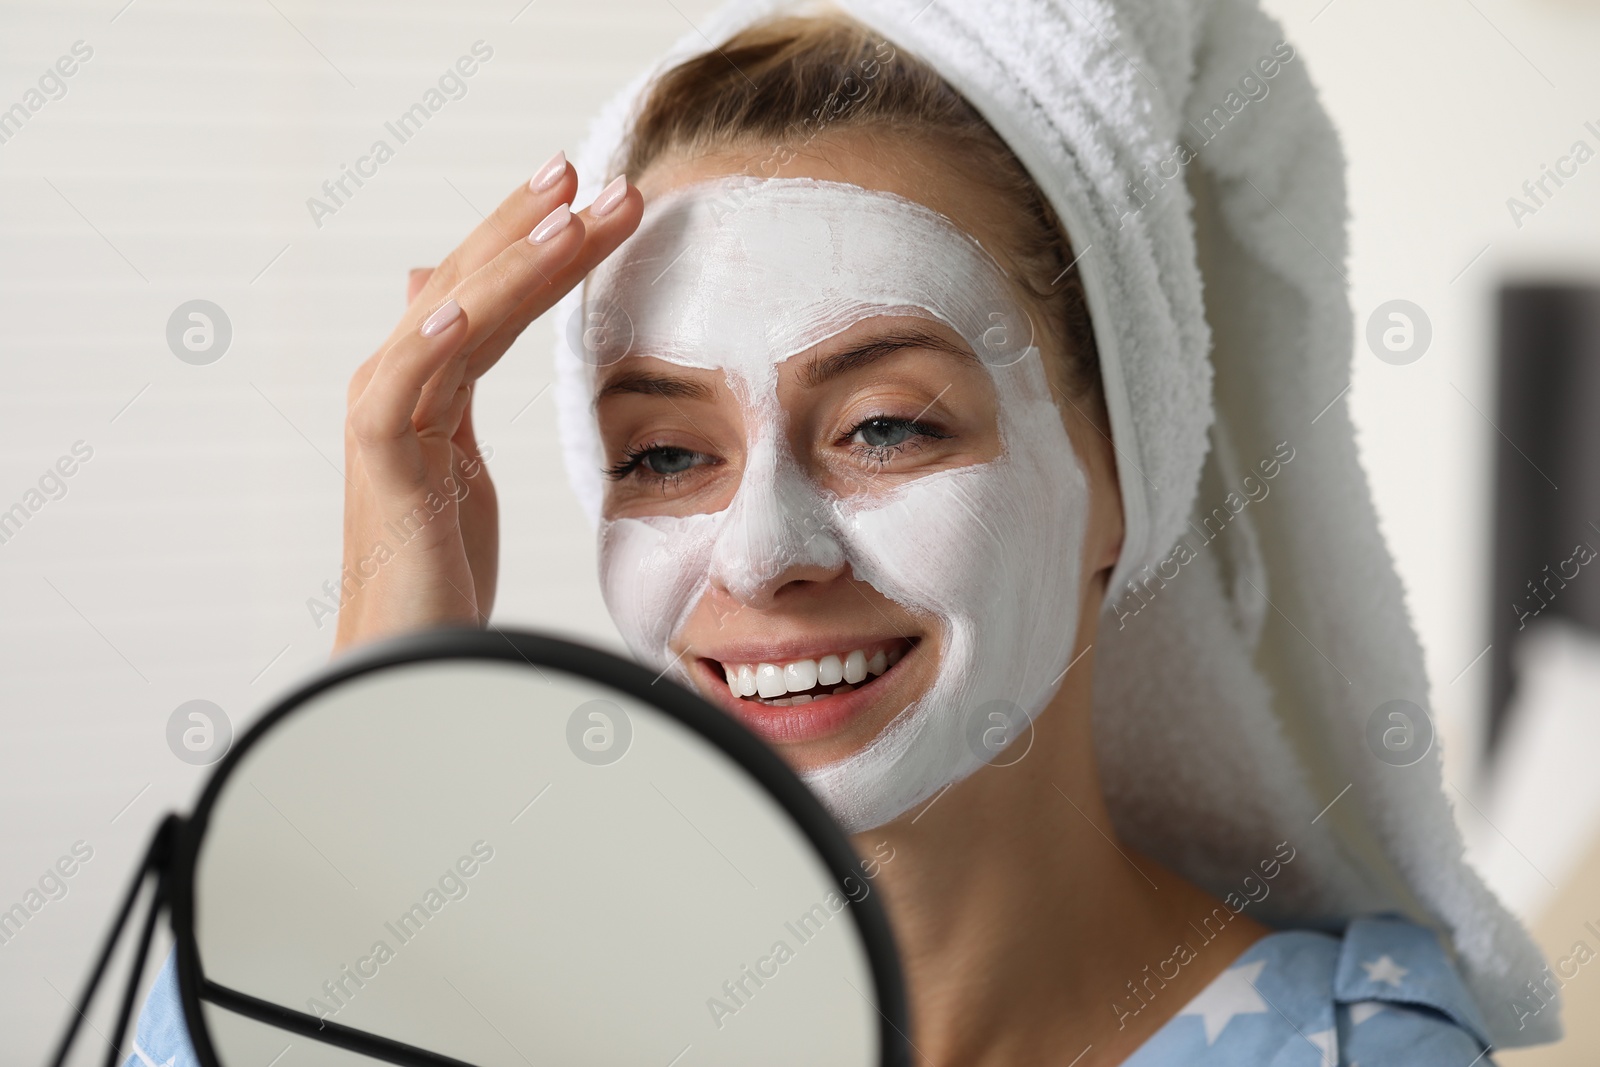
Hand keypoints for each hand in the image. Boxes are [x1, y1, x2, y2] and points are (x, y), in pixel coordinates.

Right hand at [332, 159, 640, 656]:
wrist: (407, 660)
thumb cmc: (438, 573)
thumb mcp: (459, 466)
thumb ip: (459, 390)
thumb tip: (456, 319)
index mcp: (428, 387)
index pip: (495, 296)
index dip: (542, 245)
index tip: (600, 199)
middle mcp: (399, 386)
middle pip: (473, 285)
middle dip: (535, 227)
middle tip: (595, 174)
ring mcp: (384, 418)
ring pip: (453, 318)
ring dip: (511, 261)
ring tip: (569, 211)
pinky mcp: (378, 460)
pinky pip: (401, 387)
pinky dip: (431, 342)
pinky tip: (465, 304)